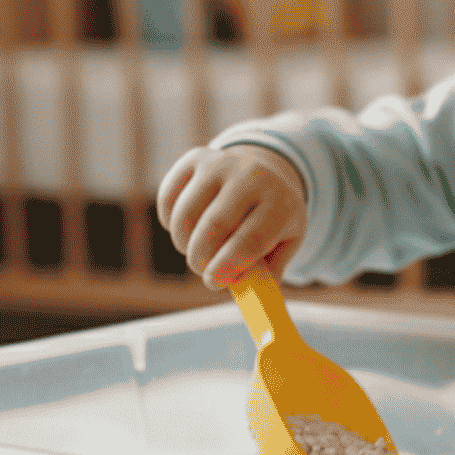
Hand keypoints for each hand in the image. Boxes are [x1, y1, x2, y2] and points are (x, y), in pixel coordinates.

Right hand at [157, 144, 306, 288]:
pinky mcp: (195, 158)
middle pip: (213, 227)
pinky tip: (188, 229)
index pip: (249, 240)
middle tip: (204, 271)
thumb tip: (247, 296)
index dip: (226, 266)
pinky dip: (170, 222)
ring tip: (198, 251)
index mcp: (280, 202)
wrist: (267, 171)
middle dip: (201, 259)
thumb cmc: (274, 219)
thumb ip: (268, 273)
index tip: (212, 282)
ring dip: (184, 244)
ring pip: (186, 215)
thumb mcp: (286, 244)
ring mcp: (221, 163)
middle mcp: (251, 176)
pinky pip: (169, 199)